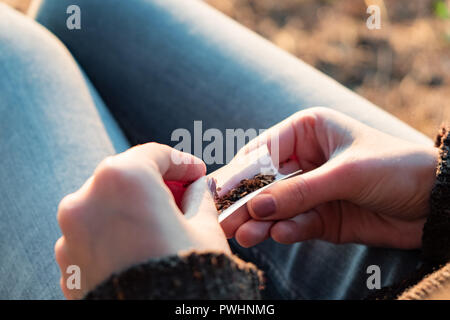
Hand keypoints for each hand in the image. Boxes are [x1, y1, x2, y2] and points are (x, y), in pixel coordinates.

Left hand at [55, 143, 229, 298]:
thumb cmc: (185, 274)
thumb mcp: (205, 228)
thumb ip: (201, 198)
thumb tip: (200, 188)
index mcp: (124, 179)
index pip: (155, 154)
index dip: (182, 162)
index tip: (197, 173)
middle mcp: (87, 198)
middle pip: (127, 175)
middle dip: (157, 183)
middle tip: (182, 196)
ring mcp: (71, 231)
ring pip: (107, 204)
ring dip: (133, 207)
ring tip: (160, 224)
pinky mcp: (67, 260)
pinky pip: (94, 233)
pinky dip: (115, 232)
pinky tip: (139, 246)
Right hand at [221, 107, 438, 248]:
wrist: (435, 201)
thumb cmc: (395, 168)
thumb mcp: (345, 173)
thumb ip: (300, 192)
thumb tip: (257, 208)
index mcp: (307, 131)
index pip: (262, 151)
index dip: (240, 172)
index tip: (218, 193)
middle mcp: (305, 158)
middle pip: (264, 181)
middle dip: (246, 201)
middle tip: (222, 221)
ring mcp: (312, 189)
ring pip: (277, 206)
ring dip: (261, 221)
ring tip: (244, 235)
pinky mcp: (321, 216)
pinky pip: (296, 223)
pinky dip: (287, 230)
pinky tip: (278, 234)